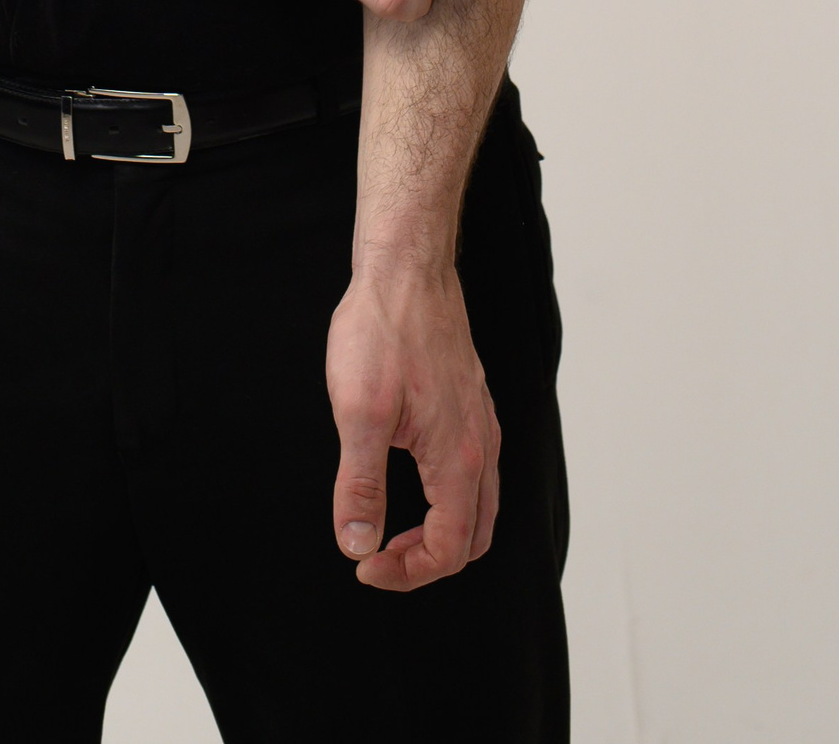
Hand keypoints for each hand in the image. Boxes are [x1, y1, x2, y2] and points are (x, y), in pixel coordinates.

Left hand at [326, 259, 499, 589]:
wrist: (407, 267)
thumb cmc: (382, 330)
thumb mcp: (357, 412)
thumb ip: (360, 486)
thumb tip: (357, 545)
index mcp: (458, 458)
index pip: (449, 549)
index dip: (406, 572)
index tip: (362, 562)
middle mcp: (481, 446)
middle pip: (474, 538)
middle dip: (427, 560)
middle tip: (378, 553)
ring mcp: (481, 423)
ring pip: (480, 506)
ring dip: (441, 531)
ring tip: (391, 525)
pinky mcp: (472, 403)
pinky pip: (476, 471)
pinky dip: (449, 498)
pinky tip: (411, 477)